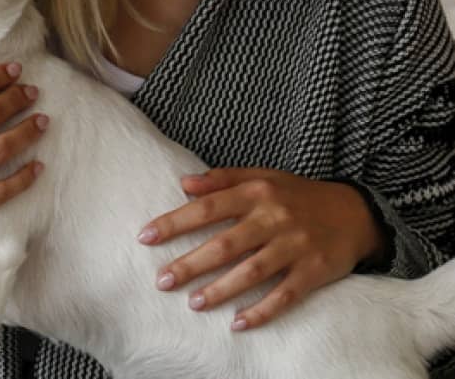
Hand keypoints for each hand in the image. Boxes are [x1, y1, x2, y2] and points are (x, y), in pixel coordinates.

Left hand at [137, 168, 385, 330]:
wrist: (355, 212)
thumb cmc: (297, 195)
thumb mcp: (262, 177)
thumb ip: (222, 178)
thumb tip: (183, 183)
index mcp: (256, 193)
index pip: (207, 208)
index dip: (175, 222)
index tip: (145, 237)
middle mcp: (274, 218)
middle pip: (226, 244)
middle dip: (191, 264)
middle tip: (162, 280)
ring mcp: (295, 246)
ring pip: (252, 272)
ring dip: (221, 290)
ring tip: (193, 304)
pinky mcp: (314, 271)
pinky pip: (285, 295)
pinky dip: (262, 311)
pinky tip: (237, 323)